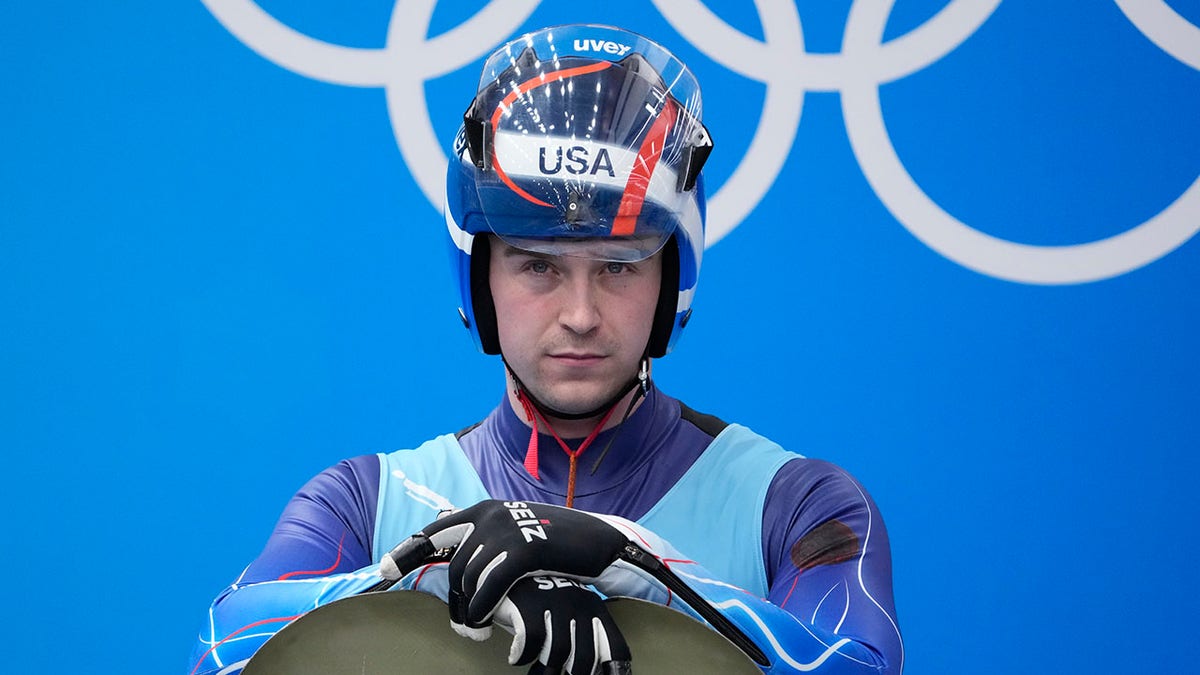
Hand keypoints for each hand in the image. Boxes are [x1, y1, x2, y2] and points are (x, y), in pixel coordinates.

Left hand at [407, 500, 632, 632]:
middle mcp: (490, 515)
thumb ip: (490, 537)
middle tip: (466, 629)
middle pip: (455, 567)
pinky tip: (489, 624)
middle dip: (456, 602)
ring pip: (470, 580)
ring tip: (480, 631)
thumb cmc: (560, 544)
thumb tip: (459, 545)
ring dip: (471, 611)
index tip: (382, 569)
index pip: (435, 532)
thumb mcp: (520, 531)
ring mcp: (506, 531)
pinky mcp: (523, 551)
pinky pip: (489, 588)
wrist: (601, 541)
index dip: (407, 551)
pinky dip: (484, 609)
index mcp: (485, 509)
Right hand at [493, 576, 631, 674]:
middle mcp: (579, 605)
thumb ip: (584, 636)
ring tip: (536, 670)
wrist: (510, 567)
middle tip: (556, 674)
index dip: (610, 671)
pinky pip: (530, 644)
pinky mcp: (529, 605)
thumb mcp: (570, 613)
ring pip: (558, 654)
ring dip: (544, 669)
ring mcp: (555, 603)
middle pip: (584, 660)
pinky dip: (522, 655)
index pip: (616, 649)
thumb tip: (587, 670)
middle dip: (571, 674)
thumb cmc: (542, 599)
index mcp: (595, 610)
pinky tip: (517, 655)